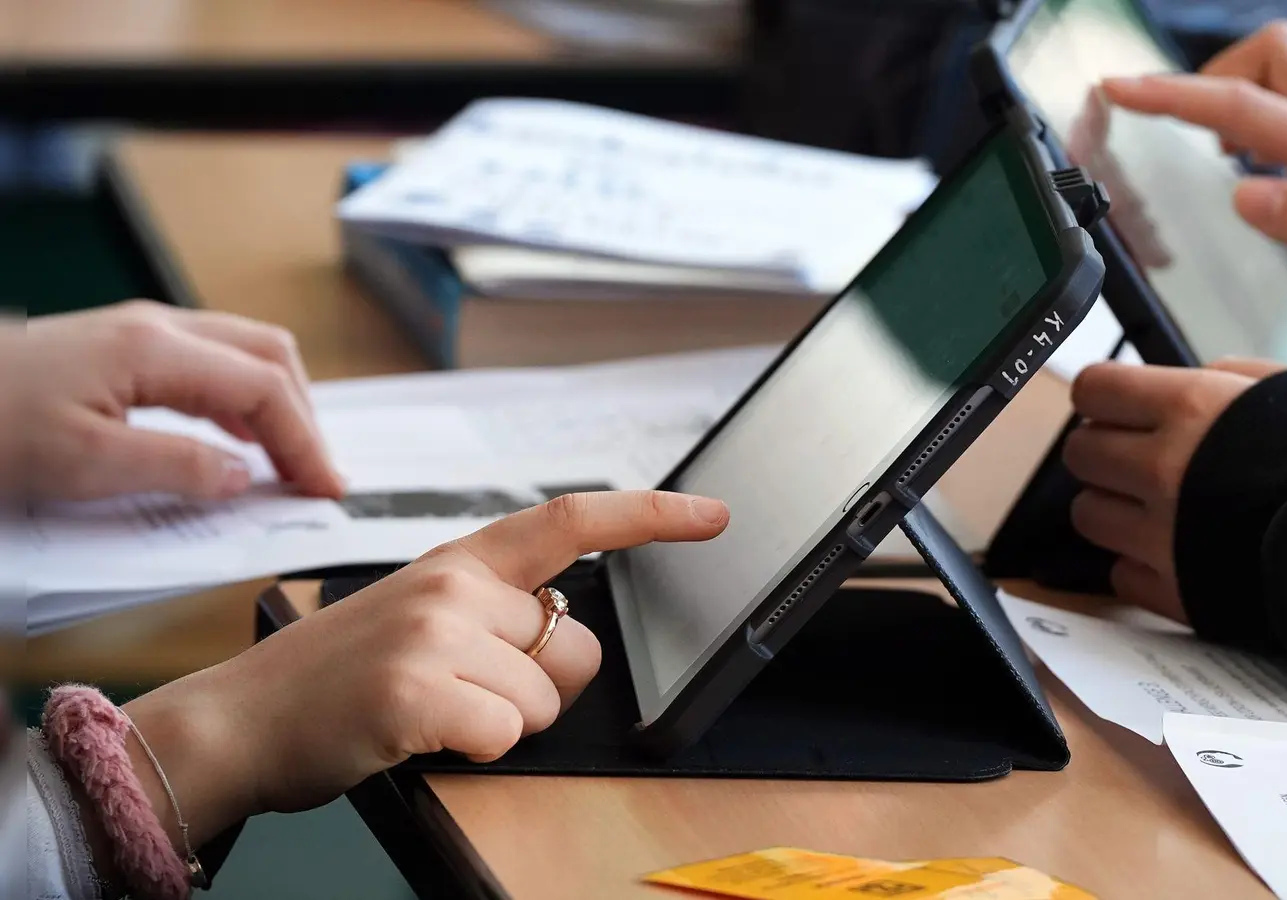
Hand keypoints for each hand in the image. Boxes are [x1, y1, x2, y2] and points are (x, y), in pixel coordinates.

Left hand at [24, 300, 341, 500]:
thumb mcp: (83, 465)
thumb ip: (176, 468)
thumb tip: (243, 477)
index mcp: (154, 350)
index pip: (264, 390)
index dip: (305, 441)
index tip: (325, 489)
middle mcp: (155, 328)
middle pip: (267, 356)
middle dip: (304, 415)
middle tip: (316, 474)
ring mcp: (137, 333)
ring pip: (241, 353)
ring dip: (276, 404)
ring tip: (287, 460)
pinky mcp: (118, 348)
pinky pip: (206, 363)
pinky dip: (240, 401)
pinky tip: (234, 440)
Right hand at [119, 490, 730, 850]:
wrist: (238, 722)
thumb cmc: (334, 676)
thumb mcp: (417, 617)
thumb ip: (494, 612)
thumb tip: (566, 640)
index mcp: (458, 561)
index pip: (571, 522)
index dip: (651, 517)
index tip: (712, 514)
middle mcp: (453, 586)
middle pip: (575, 650)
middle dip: (544, 687)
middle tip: (466, 693)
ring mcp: (435, 636)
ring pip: (544, 702)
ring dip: (498, 724)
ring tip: (427, 712)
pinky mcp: (419, 693)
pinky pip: (505, 735)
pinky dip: (473, 750)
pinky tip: (418, 734)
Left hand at [1062, 360, 1285, 621]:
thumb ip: (1231, 377)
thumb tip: (1189, 376)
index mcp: (1192, 408)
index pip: (1094, 389)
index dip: (1107, 398)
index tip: (1121, 409)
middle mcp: (1164, 469)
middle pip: (1081, 453)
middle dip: (1106, 452)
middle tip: (1140, 460)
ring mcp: (1162, 535)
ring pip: (1088, 515)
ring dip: (1115, 509)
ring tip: (1159, 509)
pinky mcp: (1173, 593)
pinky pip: (1121, 574)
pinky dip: (1141, 565)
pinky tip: (1178, 553)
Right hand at [1101, 21, 1286, 373]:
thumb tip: (1244, 191)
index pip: (1244, 104)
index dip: (1173, 94)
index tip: (1119, 90)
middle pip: (1273, 53)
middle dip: (1215, 75)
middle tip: (1180, 127)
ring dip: (1242, 88)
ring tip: (1214, 143)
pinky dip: (1265, 112)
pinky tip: (1253, 160)